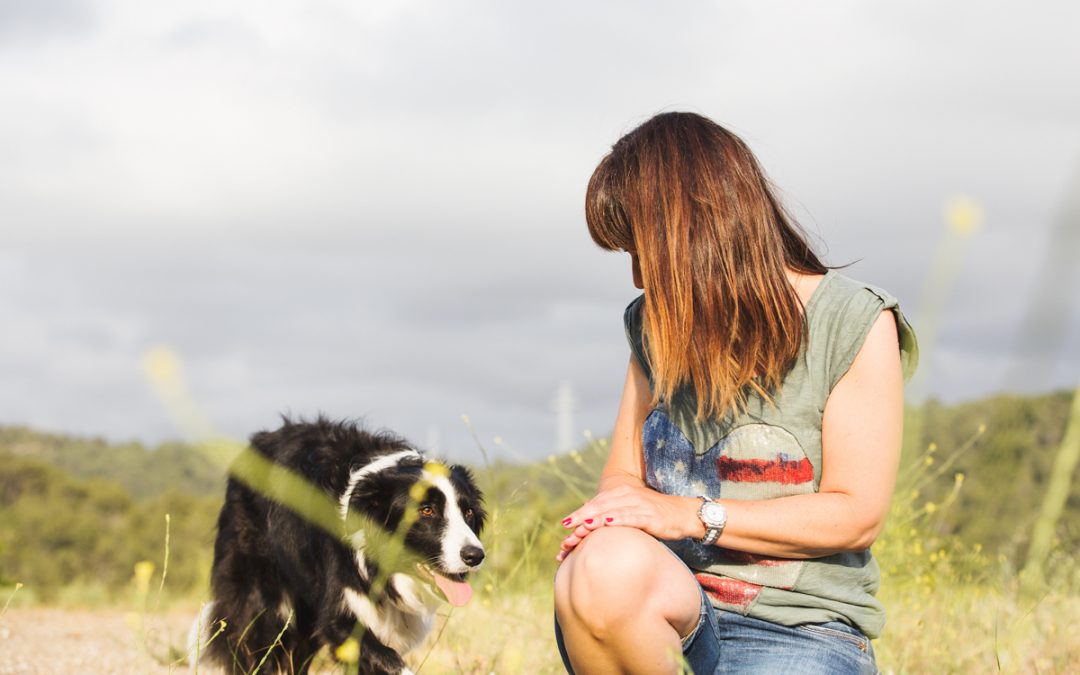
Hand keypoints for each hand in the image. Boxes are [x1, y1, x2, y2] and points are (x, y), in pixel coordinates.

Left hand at [556, 484, 700, 561]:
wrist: (685, 514)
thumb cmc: (657, 515)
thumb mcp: (633, 511)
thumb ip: (614, 513)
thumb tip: (592, 521)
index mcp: (622, 493)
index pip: (596, 504)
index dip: (579, 514)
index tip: (563, 525)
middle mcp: (628, 495)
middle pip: (599, 507)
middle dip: (580, 519)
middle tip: (564, 530)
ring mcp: (638, 504)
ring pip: (611, 512)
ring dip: (593, 521)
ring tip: (578, 529)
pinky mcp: (649, 515)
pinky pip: (630, 517)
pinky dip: (617, 520)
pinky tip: (606, 523)